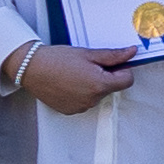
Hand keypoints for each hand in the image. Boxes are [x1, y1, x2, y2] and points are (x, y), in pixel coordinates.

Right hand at [16, 43, 140, 114]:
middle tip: (87, 66)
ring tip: (75, 74)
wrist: (30, 68)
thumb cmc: (57, 59)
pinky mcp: (70, 110)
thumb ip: (113, 56)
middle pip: (111, 87)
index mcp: (99, 85)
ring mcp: (81, 107)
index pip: (127, 81)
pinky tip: (68, 83)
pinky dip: (81, 93)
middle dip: (105, 76)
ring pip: (98, 95)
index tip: (111, 63)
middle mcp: (92, 100)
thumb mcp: (88, 54)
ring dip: (93, 85)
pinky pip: (85, 102)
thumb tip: (132, 53)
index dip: (122, 70)